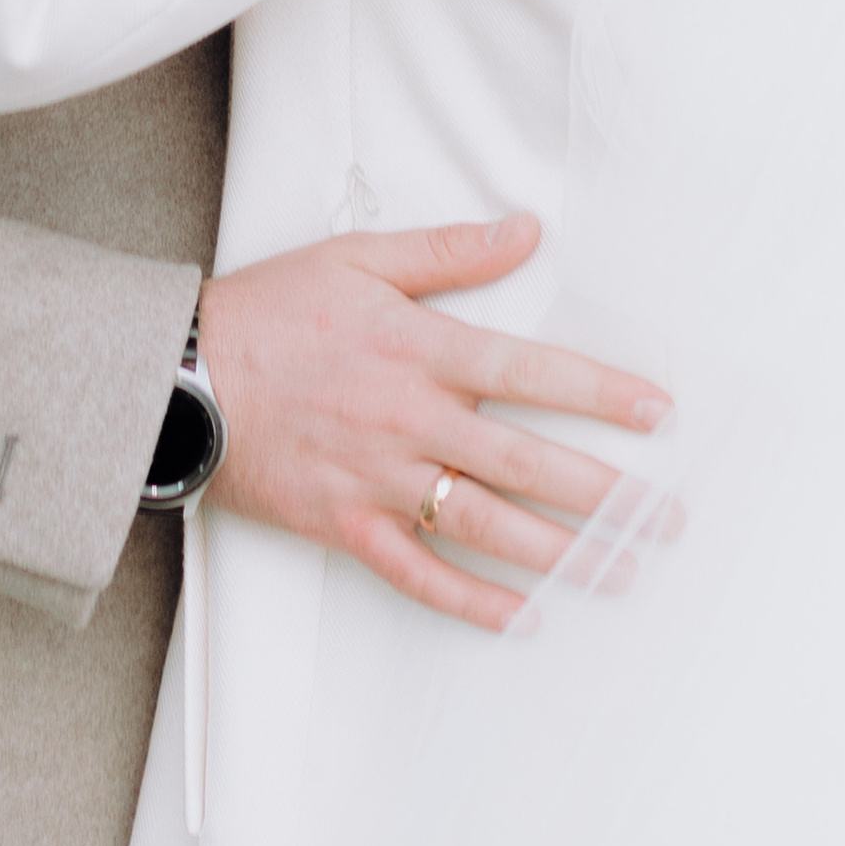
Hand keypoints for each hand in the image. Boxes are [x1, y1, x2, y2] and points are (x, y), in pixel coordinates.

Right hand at [194, 213, 673, 632]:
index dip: (598, 392)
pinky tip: (522, 615)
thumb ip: (448, 251)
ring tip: (621, 570)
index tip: (657, 414)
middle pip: (524, 461)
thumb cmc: (268, 311)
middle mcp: (408, 420)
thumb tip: (526, 230)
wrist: (178, 377)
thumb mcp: (357, 259)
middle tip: (665, 518)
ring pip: (484, 524)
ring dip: (560, 552)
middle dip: (604, 492)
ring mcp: (378, 480)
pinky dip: (471, 599)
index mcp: (418, 350)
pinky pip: (417, 572)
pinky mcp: (344, 525)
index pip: (529, 370)